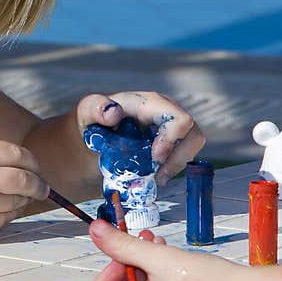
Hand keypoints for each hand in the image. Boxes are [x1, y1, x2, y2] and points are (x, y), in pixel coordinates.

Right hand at [0, 142, 48, 242]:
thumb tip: (26, 167)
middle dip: (39, 184)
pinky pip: (6, 219)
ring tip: (19, 197)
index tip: (36, 167)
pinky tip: (2, 209)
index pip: (18, 155)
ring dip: (24, 200)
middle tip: (43, 187)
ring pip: (18, 201)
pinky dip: (9, 214)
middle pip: (25, 179)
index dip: (32, 161)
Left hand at [76, 90, 204, 179]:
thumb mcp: (88, 110)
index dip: (172, 141)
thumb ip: (96, 108)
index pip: (179, 119)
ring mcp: (171, 126)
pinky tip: (156, 175)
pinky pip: (183, 155)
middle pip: (193, 134)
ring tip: (157, 177)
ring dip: (177, 165)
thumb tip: (114, 113)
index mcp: (150, 103)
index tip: (155, 158)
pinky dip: (173, 168)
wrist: (95, 131)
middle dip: (179, 157)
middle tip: (159, 174)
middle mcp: (166, 112)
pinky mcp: (171, 141)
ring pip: (192, 146)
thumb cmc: (93, 118)